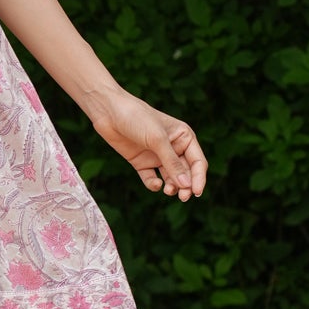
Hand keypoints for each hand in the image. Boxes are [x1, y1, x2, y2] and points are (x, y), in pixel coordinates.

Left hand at [87, 89, 207, 201]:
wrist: (108, 112)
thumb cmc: (137, 118)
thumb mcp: (157, 140)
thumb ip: (172, 163)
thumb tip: (186, 185)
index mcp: (183, 137)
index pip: (197, 161)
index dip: (199, 178)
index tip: (196, 192)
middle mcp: (172, 147)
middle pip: (185, 173)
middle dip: (186, 186)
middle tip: (183, 197)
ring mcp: (156, 156)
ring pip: (170, 178)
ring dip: (172, 187)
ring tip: (168, 190)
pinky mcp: (141, 162)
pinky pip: (152, 178)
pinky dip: (155, 184)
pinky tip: (155, 184)